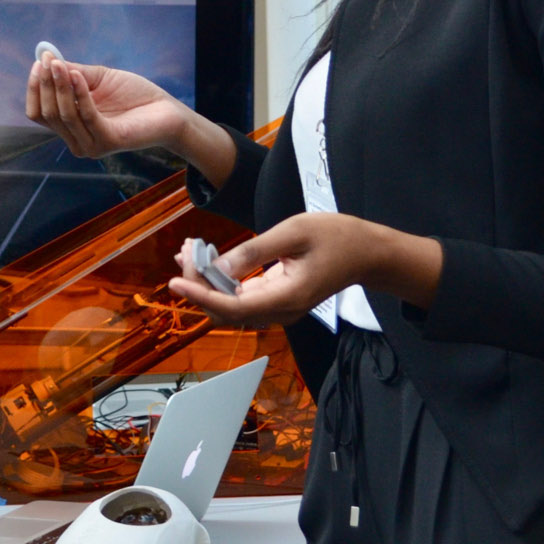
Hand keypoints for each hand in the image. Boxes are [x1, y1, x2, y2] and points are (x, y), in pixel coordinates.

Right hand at [25, 56, 190, 159]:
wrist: (167, 110)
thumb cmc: (134, 95)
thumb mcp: (98, 78)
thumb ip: (73, 72)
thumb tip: (46, 60)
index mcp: (71, 127)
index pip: (38, 113)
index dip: (35, 89)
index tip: (39, 64)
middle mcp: (77, 140)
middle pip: (48, 114)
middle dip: (46, 85)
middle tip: (49, 62)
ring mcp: (91, 144)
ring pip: (64, 115)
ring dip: (60, 87)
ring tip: (61, 65)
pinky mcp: (108, 141)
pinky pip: (87, 116)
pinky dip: (79, 93)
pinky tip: (78, 75)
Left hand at [165, 212, 443, 325]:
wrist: (367, 253)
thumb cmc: (336, 237)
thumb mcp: (294, 232)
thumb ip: (255, 250)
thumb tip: (217, 266)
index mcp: (287, 298)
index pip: (233, 307)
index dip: (200, 296)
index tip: (175, 281)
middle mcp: (280, 311)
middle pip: (226, 310)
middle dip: (199, 285)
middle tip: (184, 252)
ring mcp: (278, 308)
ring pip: (231, 306)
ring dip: (207, 283)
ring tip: (188, 252)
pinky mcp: (276, 299)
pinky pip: (241, 297)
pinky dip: (221, 281)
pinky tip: (206, 259)